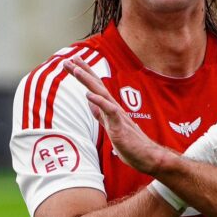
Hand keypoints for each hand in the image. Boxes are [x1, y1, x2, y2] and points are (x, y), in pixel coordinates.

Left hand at [63, 56, 169, 173]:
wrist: (147, 157)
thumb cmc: (130, 144)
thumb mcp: (110, 127)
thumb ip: (100, 114)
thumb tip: (90, 102)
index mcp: (110, 109)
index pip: (95, 88)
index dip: (85, 75)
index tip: (74, 63)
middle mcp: (113, 108)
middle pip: (96, 86)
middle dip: (83, 72)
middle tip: (69, 59)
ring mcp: (117, 116)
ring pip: (101, 94)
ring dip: (88, 81)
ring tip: (77, 69)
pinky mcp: (119, 126)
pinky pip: (109, 111)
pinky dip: (99, 102)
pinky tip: (89, 95)